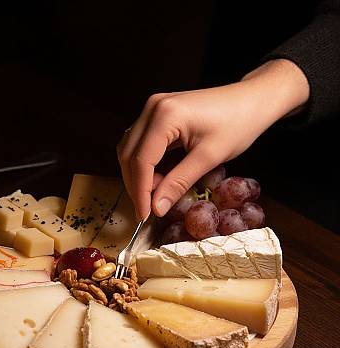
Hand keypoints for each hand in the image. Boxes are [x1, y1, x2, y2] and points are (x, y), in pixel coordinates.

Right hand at [117, 59, 309, 219]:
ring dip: (137, 175)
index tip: (144, 215)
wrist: (251, 100)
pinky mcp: (156, 113)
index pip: (140, 161)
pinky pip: (139, 143)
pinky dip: (144, 164)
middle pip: (128, 155)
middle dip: (135, 185)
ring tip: (157, 193)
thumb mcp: (208, 158)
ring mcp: (152, 108)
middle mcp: (152, 108)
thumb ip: (178, 183)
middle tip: (148, 209)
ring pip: (129, 149)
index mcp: (165, 116)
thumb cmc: (238, 124)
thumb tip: (157, 208)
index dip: (139, 192)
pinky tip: (158, 178)